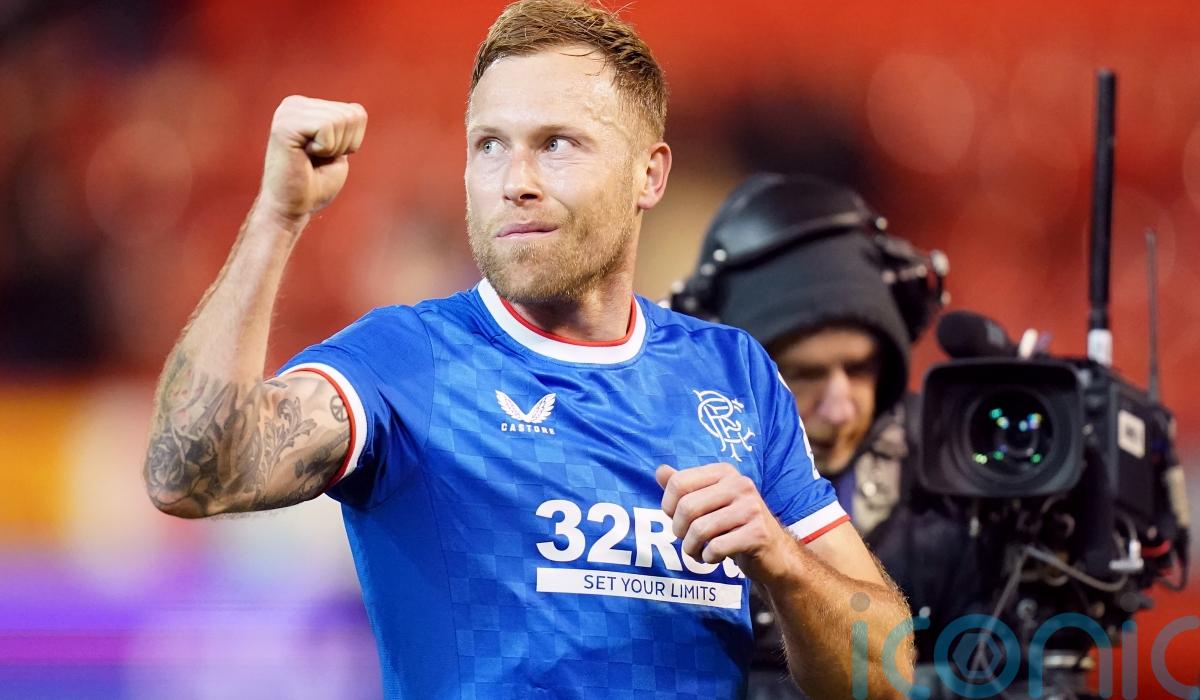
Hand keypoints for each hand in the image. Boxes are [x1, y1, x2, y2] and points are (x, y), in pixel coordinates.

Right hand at [257, 95, 367, 225]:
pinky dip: (325, 148)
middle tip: (317, 160)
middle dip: (343, 145)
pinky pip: (326, 127)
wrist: (291, 208)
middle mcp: (294, 104)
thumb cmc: (315, 185)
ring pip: (340, 119)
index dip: (351, 142)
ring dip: (333, 148)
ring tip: (309, 159)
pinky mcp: (285, 125)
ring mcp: (288, 112)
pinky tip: (304, 156)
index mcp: (306, 106)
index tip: (325, 156)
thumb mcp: (338, 149)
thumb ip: (345, 127)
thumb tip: (356, 111)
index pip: (356, 112)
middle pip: (351, 115)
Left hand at [655, 463, 794, 581]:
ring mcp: (751, 508)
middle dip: (679, 531)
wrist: (774, 553)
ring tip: (699, 552)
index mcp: (724, 472)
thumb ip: (685, 487)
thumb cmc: (735, 526)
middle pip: (686, 507)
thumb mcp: (710, 502)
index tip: (677, 519)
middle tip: (688, 540)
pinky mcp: (758, 534)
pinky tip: (716, 557)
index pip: (678, 482)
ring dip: (691, 548)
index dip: (668, 506)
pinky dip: (708, 558)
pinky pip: (716, 548)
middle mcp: (740, 484)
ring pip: (699, 530)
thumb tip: (660, 471)